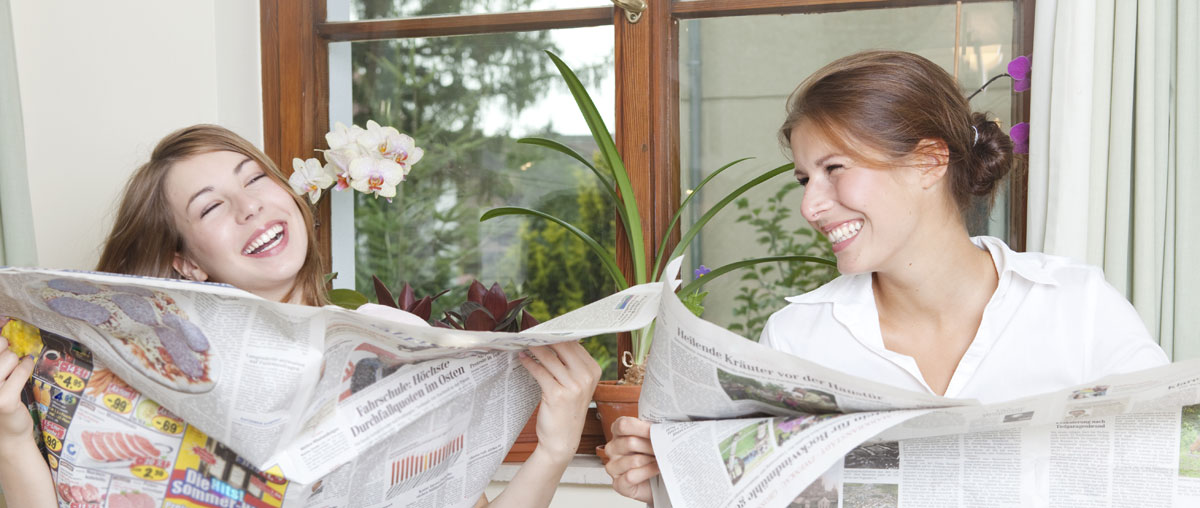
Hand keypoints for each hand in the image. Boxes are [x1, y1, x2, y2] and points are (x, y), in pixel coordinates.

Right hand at [0, 336, 35, 446]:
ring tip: (11, 374)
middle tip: (6, 363)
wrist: (6, 434)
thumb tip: (2, 327)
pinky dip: (26, 367)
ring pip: (10, 356)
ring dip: (15, 362)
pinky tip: (26, 368)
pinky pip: (22, 369)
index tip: (3, 336)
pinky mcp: (4, 401)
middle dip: (5, 351)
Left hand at [518, 342, 601, 461]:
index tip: (543, 329)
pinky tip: (522, 359)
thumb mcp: (577, 385)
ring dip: (534, 349)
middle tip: (530, 332)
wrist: (563, 440)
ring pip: (550, 358)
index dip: (557, 335)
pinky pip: (540, 372)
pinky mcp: (557, 395)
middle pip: (563, 347)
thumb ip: (570, 364)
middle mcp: (586, 377)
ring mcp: (573, 386)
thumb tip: (555, 339)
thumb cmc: (567, 411)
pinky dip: (529, 363)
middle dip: (545, 338)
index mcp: (594, 371)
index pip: (575, 344)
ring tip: (523, 343)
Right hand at [604, 416, 658, 502]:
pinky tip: (657, 469)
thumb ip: (653, 430)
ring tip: (662, 459)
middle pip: (630, 443)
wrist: (657, 480)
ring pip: (634, 460)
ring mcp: (613, 467)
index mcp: (618, 433)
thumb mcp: (652, 438)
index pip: (623, 425)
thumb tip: (662, 428)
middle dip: (651, 446)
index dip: (641, 428)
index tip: (657, 430)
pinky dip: (648, 472)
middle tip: (665, 447)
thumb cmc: (653, 456)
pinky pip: (631, 476)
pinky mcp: (618, 483)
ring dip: (652, 460)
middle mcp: (612, 448)